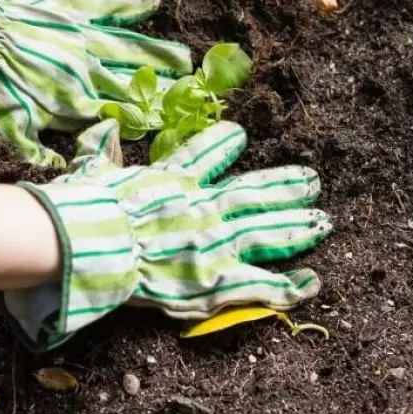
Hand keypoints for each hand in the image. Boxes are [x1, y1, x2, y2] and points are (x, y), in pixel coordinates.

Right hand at [2, 119, 333, 349]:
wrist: (94, 242)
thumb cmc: (89, 207)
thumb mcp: (91, 170)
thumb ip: (101, 149)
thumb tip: (103, 126)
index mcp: (173, 181)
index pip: (204, 157)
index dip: (224, 144)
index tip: (240, 135)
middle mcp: (203, 208)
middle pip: (254, 194)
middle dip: (284, 187)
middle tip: (312, 182)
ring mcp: (215, 244)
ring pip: (267, 232)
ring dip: (296, 226)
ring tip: (323, 220)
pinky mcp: (217, 281)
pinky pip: (261, 285)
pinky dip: (288, 286)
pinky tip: (313, 282)